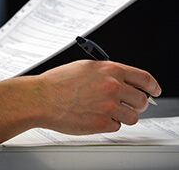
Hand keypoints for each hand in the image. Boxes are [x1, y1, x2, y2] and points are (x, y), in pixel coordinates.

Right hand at [34, 60, 161, 134]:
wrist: (41, 98)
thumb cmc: (58, 82)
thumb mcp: (85, 68)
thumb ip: (107, 73)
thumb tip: (121, 81)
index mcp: (110, 70)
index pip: (144, 78)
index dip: (152, 86)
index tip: (154, 90)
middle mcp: (112, 87)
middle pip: (141, 100)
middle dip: (137, 104)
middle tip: (128, 105)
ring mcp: (108, 106)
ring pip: (132, 117)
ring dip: (123, 116)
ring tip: (108, 112)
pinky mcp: (101, 123)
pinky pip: (117, 127)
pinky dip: (109, 123)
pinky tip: (94, 116)